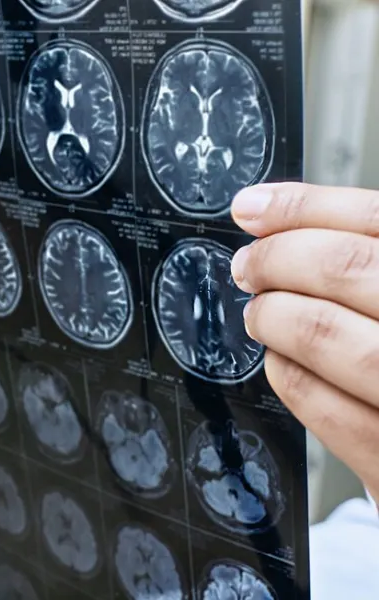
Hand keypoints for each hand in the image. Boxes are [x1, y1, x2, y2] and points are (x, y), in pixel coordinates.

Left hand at [230, 182, 378, 498]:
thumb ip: (372, 259)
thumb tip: (279, 216)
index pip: (377, 218)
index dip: (302, 207)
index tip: (252, 208)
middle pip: (346, 266)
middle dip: (277, 259)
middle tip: (249, 266)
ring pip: (325, 332)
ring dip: (274, 315)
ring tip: (262, 313)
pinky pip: (321, 402)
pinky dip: (287, 371)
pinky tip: (285, 360)